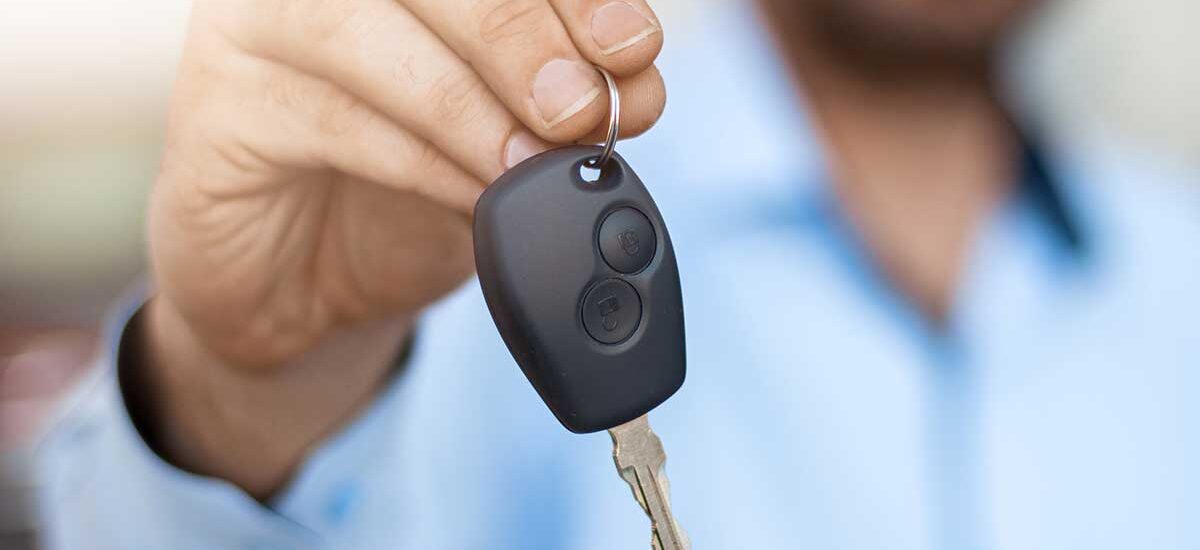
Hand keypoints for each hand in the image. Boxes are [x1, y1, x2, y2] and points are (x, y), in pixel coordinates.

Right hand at [150, 0, 665, 367]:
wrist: (301, 282)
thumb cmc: (404, 186)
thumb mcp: (505, 139)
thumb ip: (566, 103)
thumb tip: (640, 89)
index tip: (633, 45)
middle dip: (523, 35)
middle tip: (580, 109)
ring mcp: (256, 26)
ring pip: (367, 33)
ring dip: (470, 107)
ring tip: (535, 167)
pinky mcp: (219, 103)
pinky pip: (333, 121)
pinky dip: (421, 163)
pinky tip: (476, 198)